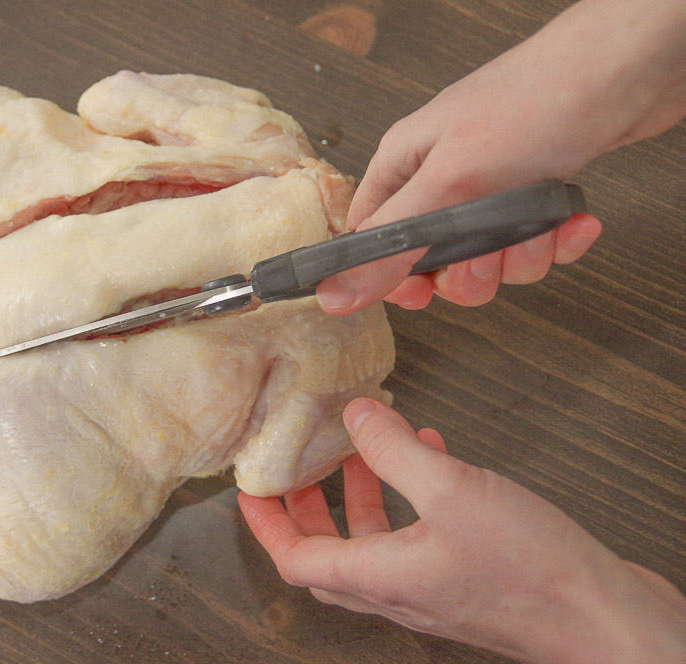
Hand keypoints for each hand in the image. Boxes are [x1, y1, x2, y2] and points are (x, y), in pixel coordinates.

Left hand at [238, 398, 685, 663]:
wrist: (605, 618)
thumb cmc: (532, 571)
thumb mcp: (451, 491)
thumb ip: (395, 451)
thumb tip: (357, 416)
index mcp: (377, 576)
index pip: (294, 558)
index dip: (266, 523)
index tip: (252, 488)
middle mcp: (397, 590)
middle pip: (328, 553)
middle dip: (308, 507)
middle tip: (302, 467)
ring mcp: (432, 589)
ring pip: (373, 543)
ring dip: (361, 496)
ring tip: (365, 448)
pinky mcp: (465, 581)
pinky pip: (417, 538)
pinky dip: (411, 498)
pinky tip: (432, 457)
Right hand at [317, 0, 685, 314]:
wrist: (630, 67)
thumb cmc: (534, 103)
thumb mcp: (449, 185)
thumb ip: (393, 246)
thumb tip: (336, 293)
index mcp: (405, 165)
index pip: (372, 238)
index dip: (390, 275)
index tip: (421, 293)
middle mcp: (442, 176)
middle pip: (432, 260)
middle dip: (468, 272)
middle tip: (488, 256)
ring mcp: (492, 185)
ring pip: (488, 259)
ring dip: (520, 258)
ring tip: (540, 228)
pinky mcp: (536, 192)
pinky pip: (532, 245)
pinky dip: (555, 242)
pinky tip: (571, 221)